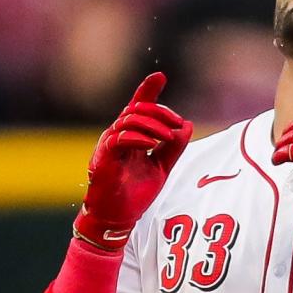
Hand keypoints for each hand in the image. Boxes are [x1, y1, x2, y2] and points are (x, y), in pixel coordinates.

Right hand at [73, 73, 192, 251]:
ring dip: (152, 124)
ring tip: (168, 136)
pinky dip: (138, 137)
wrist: (118, 217)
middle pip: (137, 109)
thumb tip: (188, 125)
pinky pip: (119, 138)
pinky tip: (151, 144)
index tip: (160, 76)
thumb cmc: (135, 192)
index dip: (147, 89)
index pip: (138, 107)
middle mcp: (118, 135)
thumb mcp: (162, 167)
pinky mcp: (104, 157)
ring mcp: (109, 144)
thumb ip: (174, 147)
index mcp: (131, 135)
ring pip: (129, 119)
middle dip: (160, 112)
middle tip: (178, 123)